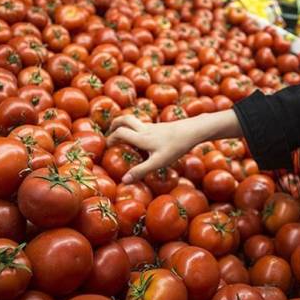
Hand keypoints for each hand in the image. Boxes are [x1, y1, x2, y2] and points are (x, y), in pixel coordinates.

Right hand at [106, 110, 242, 182]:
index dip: (110, 138)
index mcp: (141, 137)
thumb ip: (141, 171)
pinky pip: (144, 126)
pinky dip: (138, 129)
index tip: (107, 147)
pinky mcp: (161, 127)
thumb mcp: (158, 162)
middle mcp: (145, 129)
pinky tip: (143, 140)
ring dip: (126, 125)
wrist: (192, 131)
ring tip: (123, 136)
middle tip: (110, 132)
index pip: (119, 133)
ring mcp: (153, 127)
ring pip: (135, 121)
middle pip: (125, 119)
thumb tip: (124, 181)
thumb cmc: (176, 147)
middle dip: (115, 124)